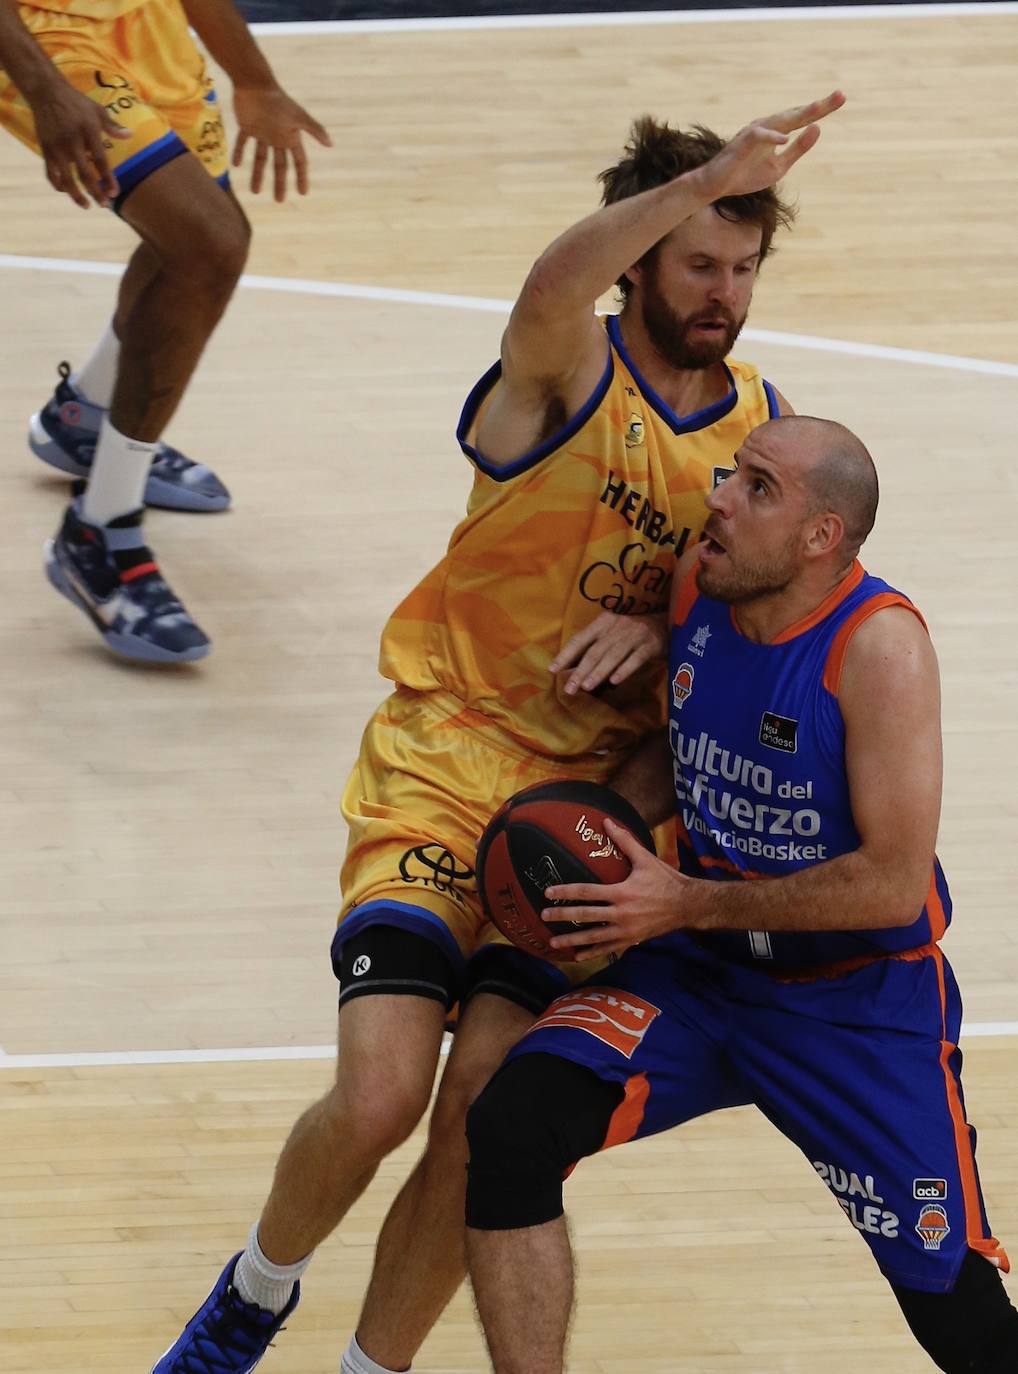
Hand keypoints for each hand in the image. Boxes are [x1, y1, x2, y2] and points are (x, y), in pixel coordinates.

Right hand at [31, 82, 130, 207]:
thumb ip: (112, 126)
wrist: (46, 91)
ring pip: (66, 179)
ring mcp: (57, 147)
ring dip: (77, 196)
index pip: (101, 161)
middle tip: (104, 204)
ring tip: (87, 206)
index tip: (115, 193)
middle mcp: (72, 141)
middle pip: (85, 174)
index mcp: (88, 131)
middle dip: (96, 192)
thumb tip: (129, 135)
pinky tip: (67, 191)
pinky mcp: (45, 149)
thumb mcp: (96, 110)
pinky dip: (58, 185)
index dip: (109, 180)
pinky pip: (50, 174)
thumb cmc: (76, 102)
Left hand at [232, 85, 331, 199]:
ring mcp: (262, 132)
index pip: (299, 162)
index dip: (301, 177)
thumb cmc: (279, 101)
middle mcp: (277, 137)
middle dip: (280, 182)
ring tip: (255, 192)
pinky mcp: (247, 126)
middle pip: (280, 164)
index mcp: (290, 136)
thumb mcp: (299, 118)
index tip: (302, 193)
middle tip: (279, 200)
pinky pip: (242, 142)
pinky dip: (239, 152)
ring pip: (260, 158)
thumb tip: (331, 144)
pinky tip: (236, 165)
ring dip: (257, 174)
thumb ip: (314, 130)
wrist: (255, 83)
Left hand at [543, 817, 689, 960]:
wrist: (688, 905)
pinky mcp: (632, 940)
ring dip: (572, 940)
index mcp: (622, 892)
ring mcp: (626, 930)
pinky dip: (592, 953)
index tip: (548, 892)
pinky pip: (608, 948)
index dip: (566, 891)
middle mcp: (622, 913)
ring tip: (553, 942)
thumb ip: (625, 841)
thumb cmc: (666, 880)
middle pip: (585, 916)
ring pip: (593, 937)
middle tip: (544, 916)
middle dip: (563, 916)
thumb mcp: (646, 858)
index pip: (587, 891)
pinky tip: (577, 956)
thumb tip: (606, 822)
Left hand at [549, 611, 667, 696]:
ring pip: (613, 655)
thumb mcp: (610, 635)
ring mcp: (635, 634)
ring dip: (599, 672)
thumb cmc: (630, 634)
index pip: (580, 639)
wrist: (664, 625)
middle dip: (580, 671)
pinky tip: (614, 682)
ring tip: (587, 687)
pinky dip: (624, 670)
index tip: (552, 670)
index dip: (566, 655)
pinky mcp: (650, 645)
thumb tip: (569, 669)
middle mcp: (617, 626)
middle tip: (569, 688)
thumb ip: (593, 648)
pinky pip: (636, 659)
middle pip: (595, 650)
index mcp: (603, 622)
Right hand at [691, 90, 845, 202]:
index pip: (803, 118)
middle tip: (840, 95)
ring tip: (819, 108)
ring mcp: (754, 133)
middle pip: (796, 114)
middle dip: (818, 106)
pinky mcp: (742, 143)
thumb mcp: (779, 166)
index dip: (822, 109)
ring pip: (780, 120)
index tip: (841, 97)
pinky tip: (785, 138)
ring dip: (799, 114)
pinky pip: (758, 137)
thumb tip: (817, 129)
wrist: (716, 186)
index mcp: (777, 131)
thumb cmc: (745, 175)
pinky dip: (771, 137)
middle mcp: (767, 127)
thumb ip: (798, 149)